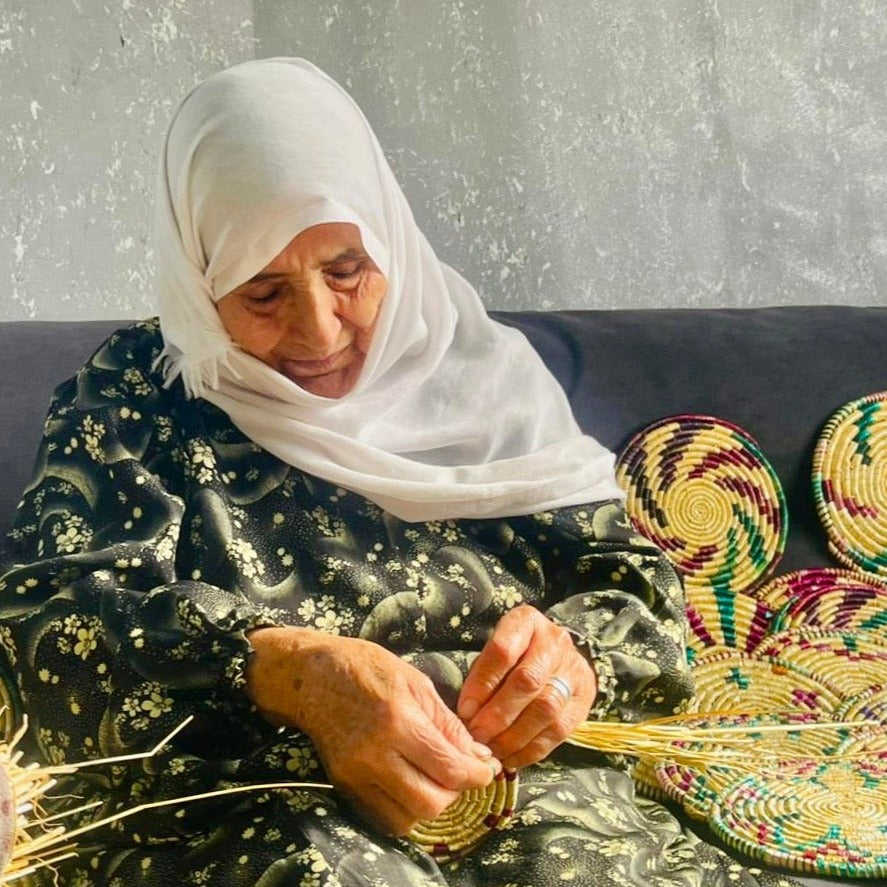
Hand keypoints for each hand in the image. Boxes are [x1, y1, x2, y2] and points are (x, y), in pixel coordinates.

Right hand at [245, 626, 499, 834]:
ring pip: (407, 818)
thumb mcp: (416, 682)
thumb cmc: (367, 668)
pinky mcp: (343, 786)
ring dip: (430, 805)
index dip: (477, 775)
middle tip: (459, 773)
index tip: (486, 769)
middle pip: (430, 803)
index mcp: (398, 720)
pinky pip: (383, 818)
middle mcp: (374, 754)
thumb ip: (447, 723)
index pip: (449, 768)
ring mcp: (355, 774)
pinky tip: (412, 786)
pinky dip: (405, 810)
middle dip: (455, 793)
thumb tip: (478, 755)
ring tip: (435, 780)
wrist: (312, 676)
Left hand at [456, 605, 596, 768]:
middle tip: (478, 736)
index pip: (503, 651)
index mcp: (526, 622)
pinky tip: (512, 758)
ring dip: (515, 736)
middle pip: (528, 681)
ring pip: (546, 708)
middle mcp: (554, 642)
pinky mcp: (584, 700)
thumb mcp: (494, 651)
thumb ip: (482, 676)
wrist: (557, 655)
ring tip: (493, 750)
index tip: (465, 710)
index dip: (482, 684)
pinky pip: (559, 731)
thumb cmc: (515, 654)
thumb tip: (468, 715)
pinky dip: (532, 749)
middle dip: (499, 714)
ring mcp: (573, 670)